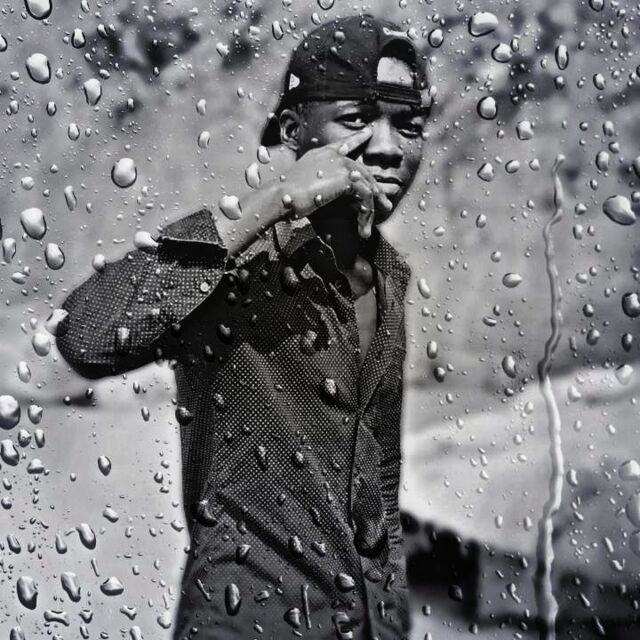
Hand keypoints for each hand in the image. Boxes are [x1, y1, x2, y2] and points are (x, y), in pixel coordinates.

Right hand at [276, 128, 392, 238]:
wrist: (281, 195)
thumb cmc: (285, 195)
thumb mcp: (303, 184)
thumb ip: (318, 182)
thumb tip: (325, 192)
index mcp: (321, 154)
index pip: (344, 143)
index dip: (358, 137)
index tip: (369, 131)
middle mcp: (333, 155)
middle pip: (362, 170)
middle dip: (375, 190)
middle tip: (384, 205)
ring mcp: (341, 164)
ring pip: (367, 185)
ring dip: (372, 208)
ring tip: (370, 227)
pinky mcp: (347, 177)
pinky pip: (366, 196)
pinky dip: (366, 214)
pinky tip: (362, 228)